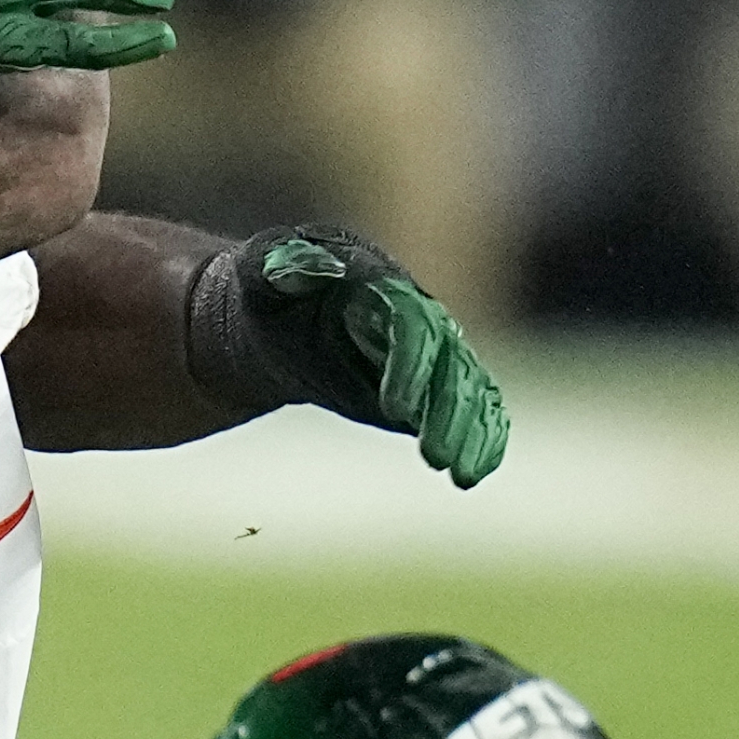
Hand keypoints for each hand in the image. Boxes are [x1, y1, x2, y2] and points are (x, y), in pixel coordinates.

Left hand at [227, 224, 510, 487]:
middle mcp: (416, 316)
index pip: (410, 321)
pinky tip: (475, 473)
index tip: (395, 409)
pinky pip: (468, 411)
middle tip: (436, 458)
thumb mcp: (257, 270)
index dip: (410, 364)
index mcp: (380, 283)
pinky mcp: (426, 390)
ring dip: (470, 432)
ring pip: (467, 390)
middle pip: (449, 362)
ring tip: (461, 476)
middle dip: (447, 410)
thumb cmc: (263, 288)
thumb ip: (281, 263)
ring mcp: (427, 355)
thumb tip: (313, 263)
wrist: (271, 320)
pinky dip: (480, 438)